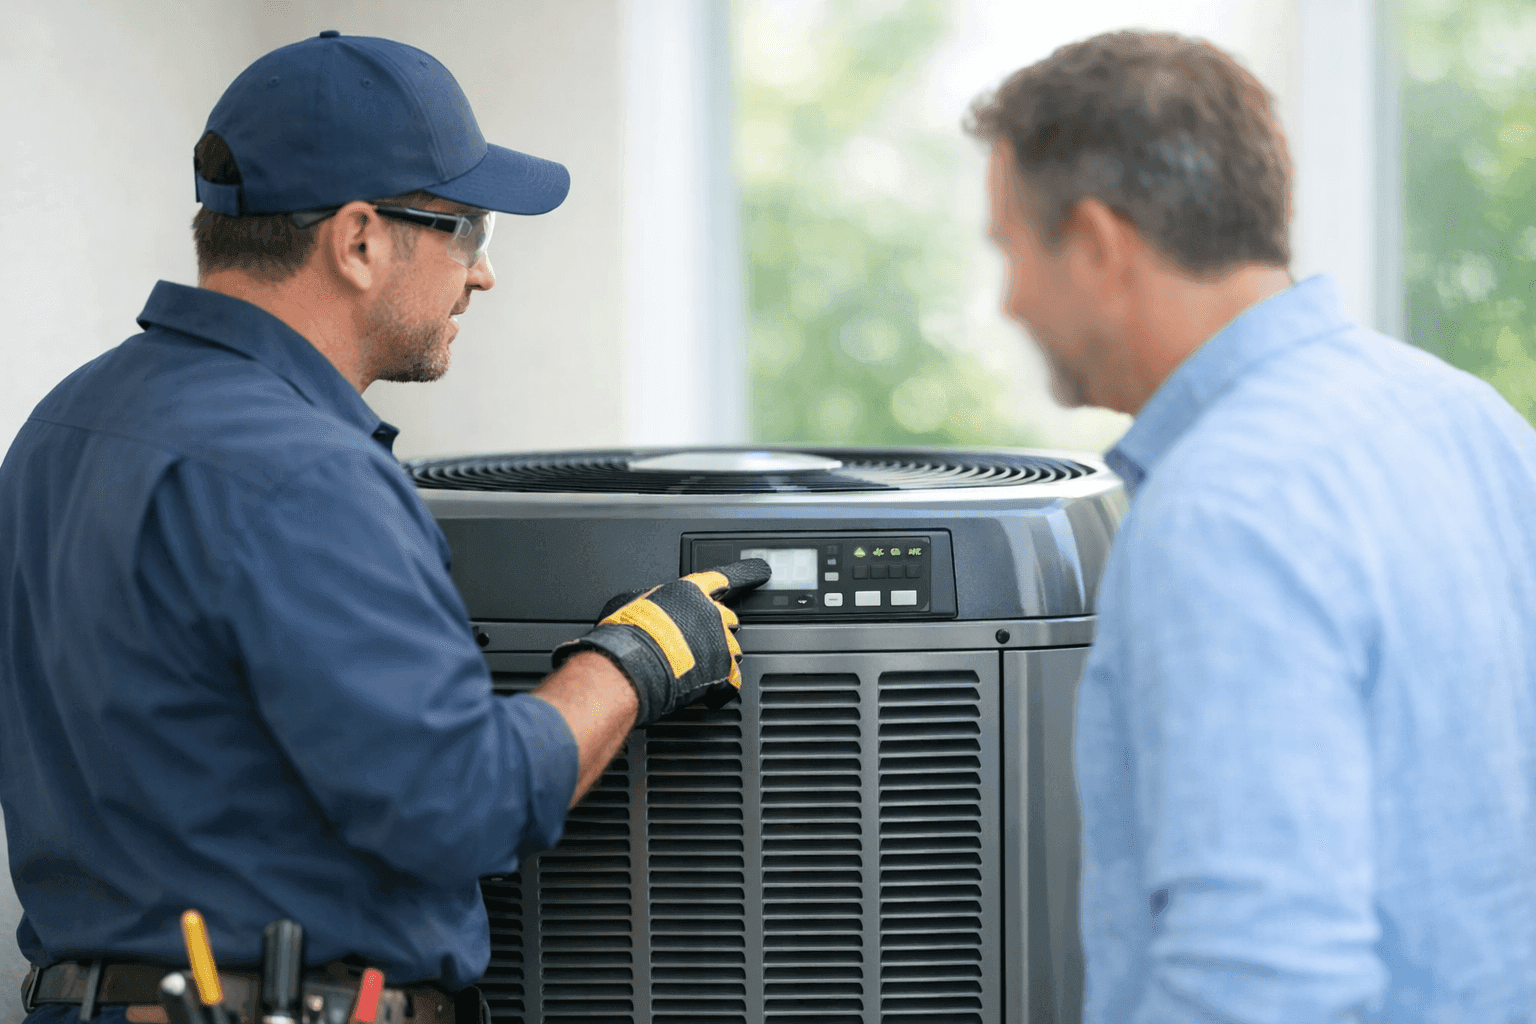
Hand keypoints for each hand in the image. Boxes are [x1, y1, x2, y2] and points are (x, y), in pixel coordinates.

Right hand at [551, 559, 770, 726]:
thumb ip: (649, 599)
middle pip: (729, 616)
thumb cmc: (627, 632)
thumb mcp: (630, 601)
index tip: (760, 571)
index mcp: (690, 591)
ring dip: (720, 656)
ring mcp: (720, 641)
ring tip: (699, 667)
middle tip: (698, 640)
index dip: (743, 575)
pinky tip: (710, 691)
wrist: (633, 663)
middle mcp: (711, 612)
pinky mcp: (722, 669)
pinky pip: (733, 679)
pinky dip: (723, 686)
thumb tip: (642, 602)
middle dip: (718, 627)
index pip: (722, 578)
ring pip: (733, 647)